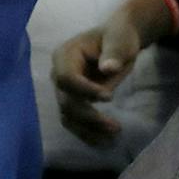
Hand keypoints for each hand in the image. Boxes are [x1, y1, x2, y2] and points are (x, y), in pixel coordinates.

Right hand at [51, 0, 175, 144]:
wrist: (118, 41)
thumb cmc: (118, 36)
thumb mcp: (120, 39)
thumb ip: (114, 53)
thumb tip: (107, 69)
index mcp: (65, 55)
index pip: (66, 77)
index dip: (84, 90)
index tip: (109, 97)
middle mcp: (58, 74)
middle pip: (66, 101)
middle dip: (89, 116)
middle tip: (115, 127)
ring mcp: (63, 90)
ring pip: (68, 116)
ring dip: (89, 130)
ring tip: (114, 135)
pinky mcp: (72, 102)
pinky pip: (74, 122)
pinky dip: (88, 134)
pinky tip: (105, 142)